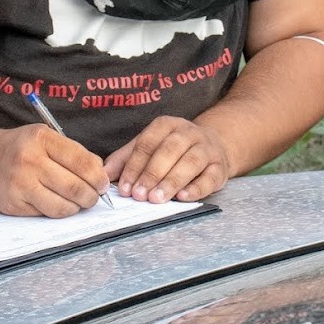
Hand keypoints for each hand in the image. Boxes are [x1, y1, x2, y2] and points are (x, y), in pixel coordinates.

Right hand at [0, 125, 109, 217]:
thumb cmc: (19, 147)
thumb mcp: (45, 137)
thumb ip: (72, 152)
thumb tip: (100, 173)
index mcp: (42, 138)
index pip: (82, 161)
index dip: (98, 176)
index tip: (103, 183)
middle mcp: (30, 160)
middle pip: (75, 187)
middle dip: (91, 196)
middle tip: (94, 196)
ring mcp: (20, 183)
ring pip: (62, 206)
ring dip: (77, 208)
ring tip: (78, 202)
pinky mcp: (13, 204)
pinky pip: (46, 214)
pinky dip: (58, 212)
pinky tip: (58, 203)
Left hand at [104, 116, 230, 203]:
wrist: (213, 146)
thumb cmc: (172, 150)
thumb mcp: (149, 147)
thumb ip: (126, 158)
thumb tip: (104, 174)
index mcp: (166, 125)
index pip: (147, 143)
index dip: (134, 166)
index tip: (125, 187)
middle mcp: (188, 132)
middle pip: (169, 150)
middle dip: (152, 173)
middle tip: (139, 195)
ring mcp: (207, 148)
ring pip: (190, 162)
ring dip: (172, 181)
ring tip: (157, 199)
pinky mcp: (220, 167)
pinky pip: (210, 177)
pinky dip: (197, 188)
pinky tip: (183, 197)